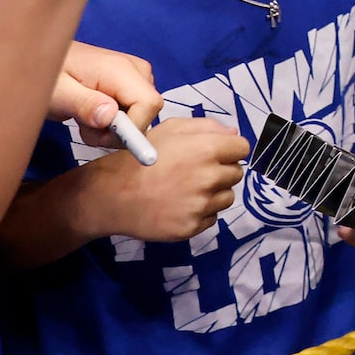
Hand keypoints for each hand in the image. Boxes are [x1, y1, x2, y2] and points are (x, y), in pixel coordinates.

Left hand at [51, 43, 161, 144]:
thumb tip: (111, 117)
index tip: (102, 136)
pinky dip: (114, 122)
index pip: (149, 104)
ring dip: (113, 128)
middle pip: (147, 112)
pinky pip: (135, 112)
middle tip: (86, 127)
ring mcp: (135, 75)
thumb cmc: (48, 75)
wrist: (46, 60)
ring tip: (85, 118)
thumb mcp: (58, 94)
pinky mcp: (131, 84)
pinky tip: (93, 113)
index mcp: (120, 69)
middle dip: (118, 131)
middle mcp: (135, 69)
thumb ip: (84, 104)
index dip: (131, 128)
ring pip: (141, 115)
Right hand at [76, 116, 246, 242]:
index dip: (230, 149)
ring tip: (187, 190)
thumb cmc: (141, 157)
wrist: (112, 195)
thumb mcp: (171, 129)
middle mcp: (208, 177)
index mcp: (206, 149)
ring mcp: (201, 205)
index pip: (242, 148)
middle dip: (221, 170)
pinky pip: (212, 217)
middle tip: (197, 172)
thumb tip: (233, 135)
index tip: (218, 153)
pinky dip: (201, 212)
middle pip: (236, 173)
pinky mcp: (192, 227)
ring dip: (214, 193)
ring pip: (227, 197)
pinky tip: (180, 205)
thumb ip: (206, 127)